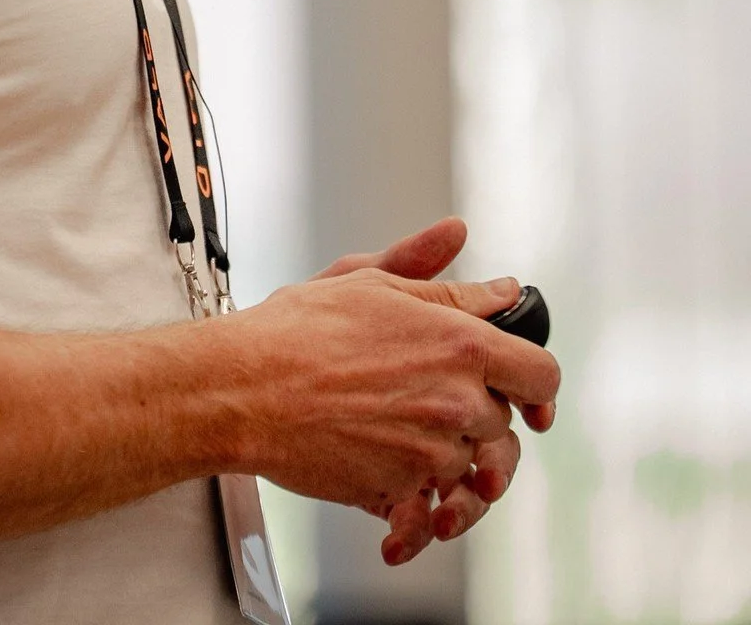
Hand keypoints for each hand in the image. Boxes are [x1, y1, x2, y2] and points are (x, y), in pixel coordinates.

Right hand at [312, 217, 555, 563]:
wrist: (244, 388)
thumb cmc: (296, 331)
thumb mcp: (371, 283)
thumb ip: (442, 282)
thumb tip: (498, 283)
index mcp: (458, 343)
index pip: (541, 373)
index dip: (536, 381)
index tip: (524, 386)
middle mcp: (456, 400)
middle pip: (504, 420)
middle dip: (474, 407)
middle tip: (424, 391)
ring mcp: (431, 452)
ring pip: (469, 463)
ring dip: (444, 449)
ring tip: (397, 425)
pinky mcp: (400, 491)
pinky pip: (431, 504)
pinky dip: (416, 496)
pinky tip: (388, 470)